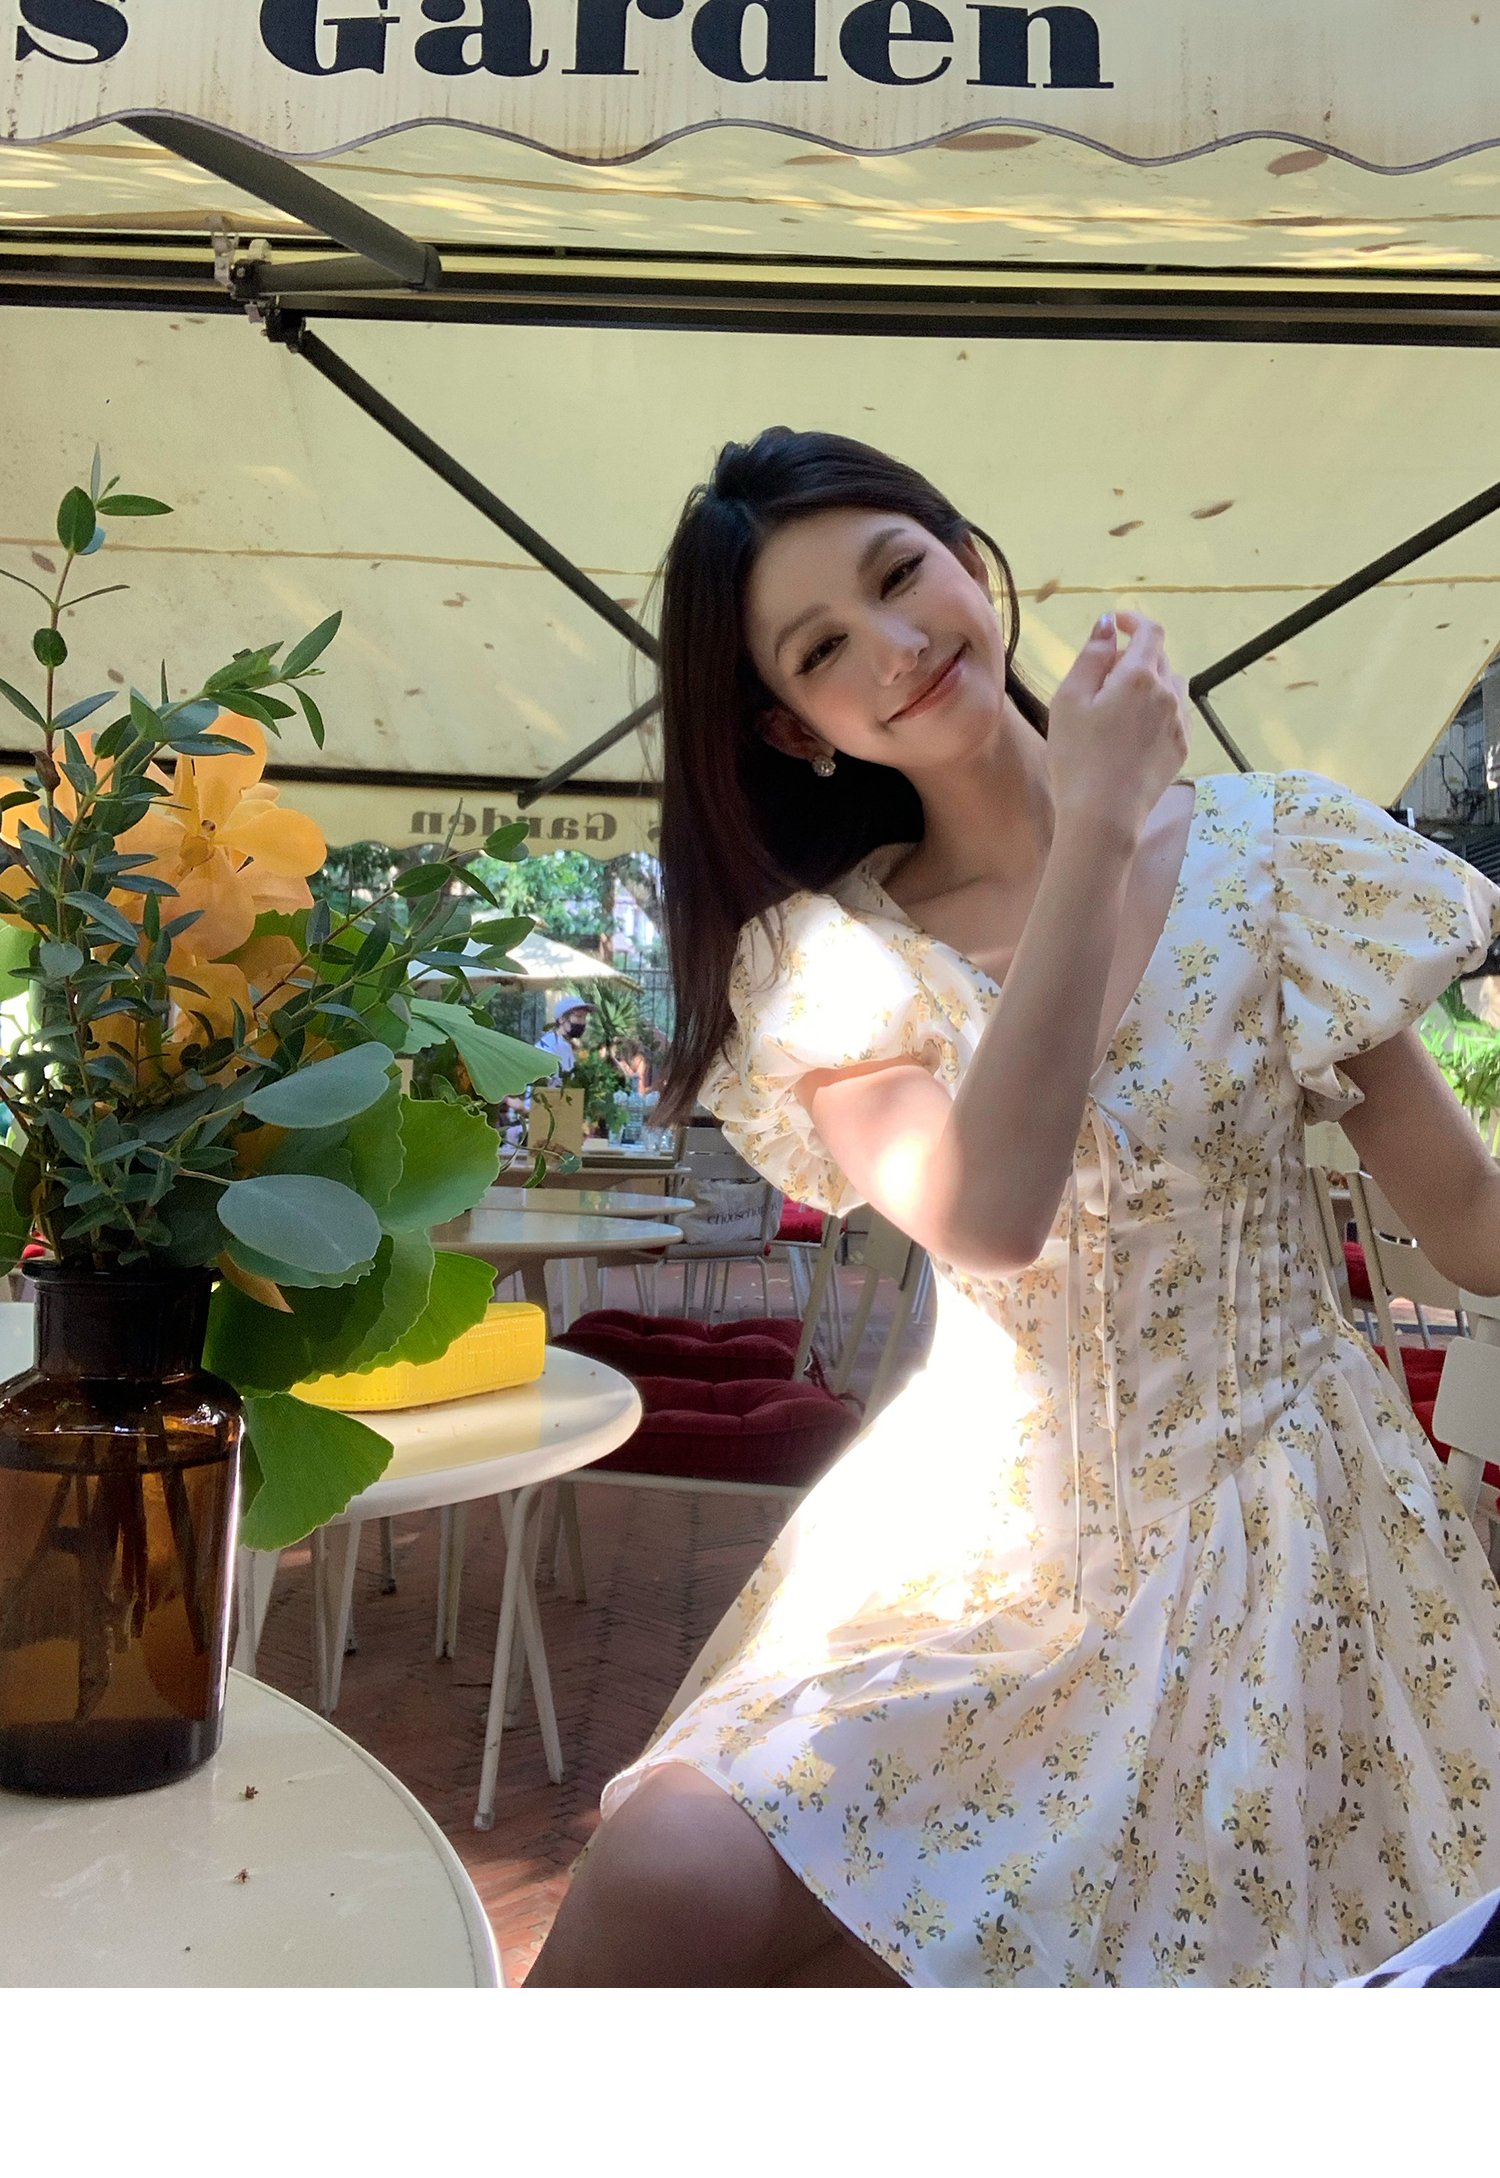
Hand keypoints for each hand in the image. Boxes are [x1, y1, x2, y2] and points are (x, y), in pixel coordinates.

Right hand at [1045, 610, 1188, 848]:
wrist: (1104, 816)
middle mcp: (1168, 693)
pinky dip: (1160, 708)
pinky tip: (1137, 729)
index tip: (1118, 623)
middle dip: (1135, 655)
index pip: (1150, 631)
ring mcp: (1180, 722)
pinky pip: (1177, 714)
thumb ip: (1092, 655)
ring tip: (1122, 704)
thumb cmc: (1077, 756)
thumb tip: (1108, 624)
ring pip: (1172, 685)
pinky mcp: (1182, 747)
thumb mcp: (1069, 700)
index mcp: (1139, 676)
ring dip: (1151, 682)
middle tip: (1104, 675)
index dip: (1134, 620)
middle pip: (1159, 658)